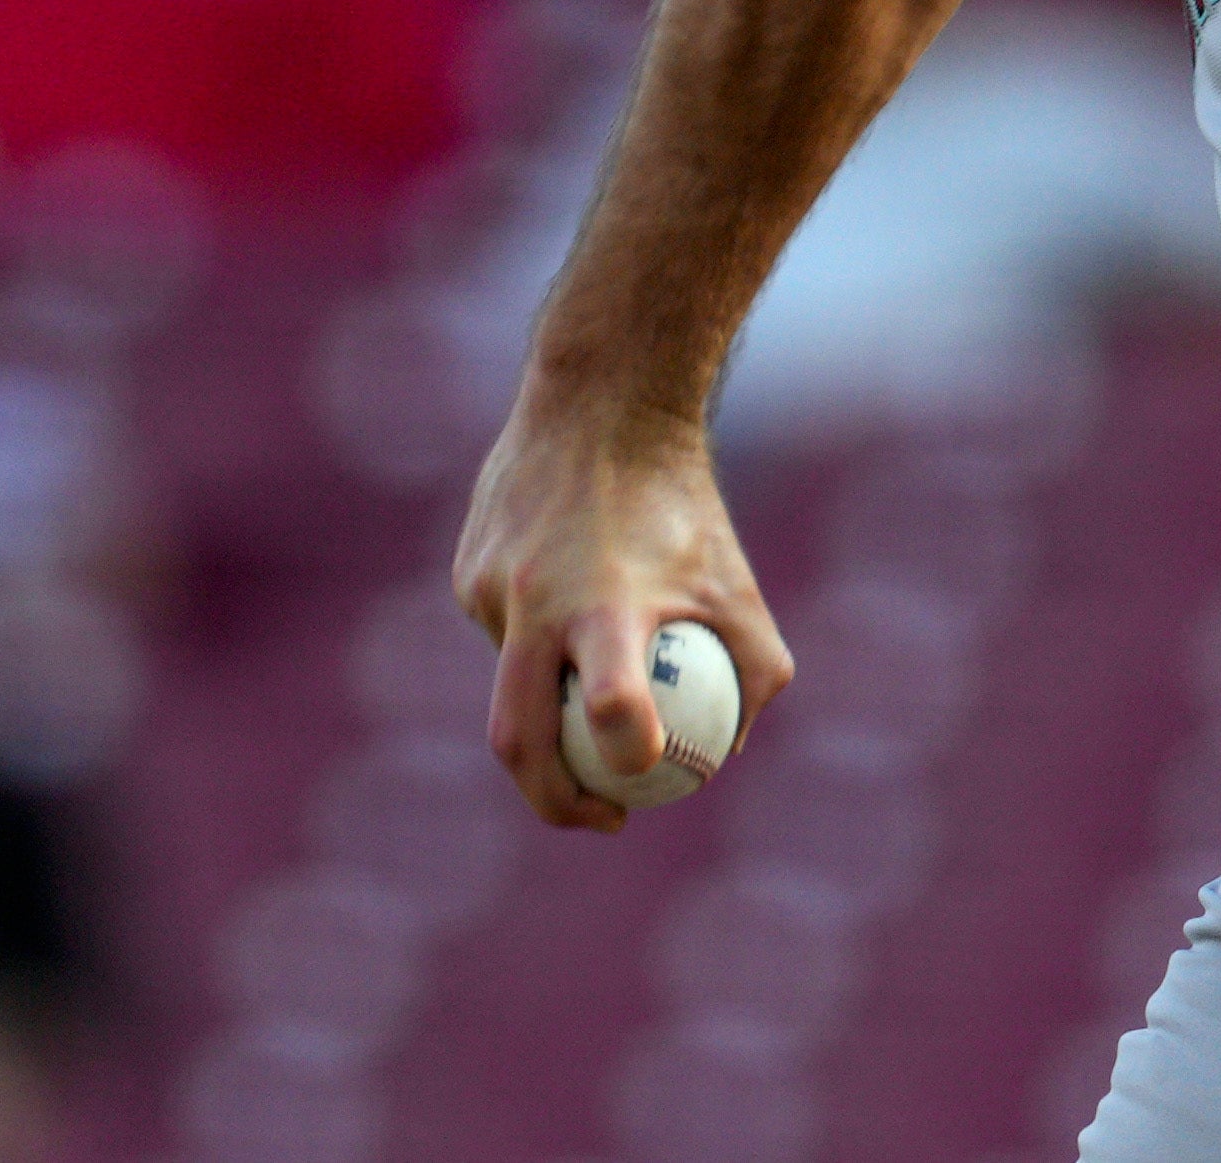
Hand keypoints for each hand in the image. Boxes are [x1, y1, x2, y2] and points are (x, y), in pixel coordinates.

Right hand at [453, 387, 791, 829]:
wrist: (600, 405)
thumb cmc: (680, 505)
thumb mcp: (735, 580)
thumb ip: (754, 668)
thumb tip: (727, 750)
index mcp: (605, 607)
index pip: (607, 708)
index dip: (619, 763)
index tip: (640, 787)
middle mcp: (534, 603)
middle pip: (517, 741)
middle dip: (553, 800)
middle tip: (601, 816)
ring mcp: (489, 591)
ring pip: (513, 681)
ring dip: (555, 690)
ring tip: (605, 634)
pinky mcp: (466, 576)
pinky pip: (503, 636)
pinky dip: (539, 637)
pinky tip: (572, 584)